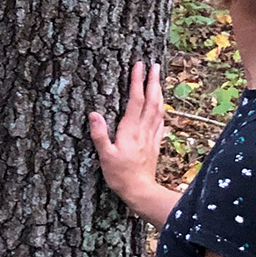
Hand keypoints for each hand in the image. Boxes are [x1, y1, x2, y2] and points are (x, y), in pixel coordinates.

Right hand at [88, 62, 166, 208]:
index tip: (138, 65)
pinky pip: (160, 122)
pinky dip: (162, 110)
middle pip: (152, 100)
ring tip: (159, 79)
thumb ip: (100, 135)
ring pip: (159, 109)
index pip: (135, 100)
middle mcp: (143, 130)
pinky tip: (162, 107)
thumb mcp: (105, 156)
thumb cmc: (120, 175)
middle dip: (153, 81)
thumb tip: (93, 114)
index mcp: (130, 130)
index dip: (137, 81)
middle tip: (155, 65)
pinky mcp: (155, 144)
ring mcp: (151, 136)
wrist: (140, 191)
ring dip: (159, 92)